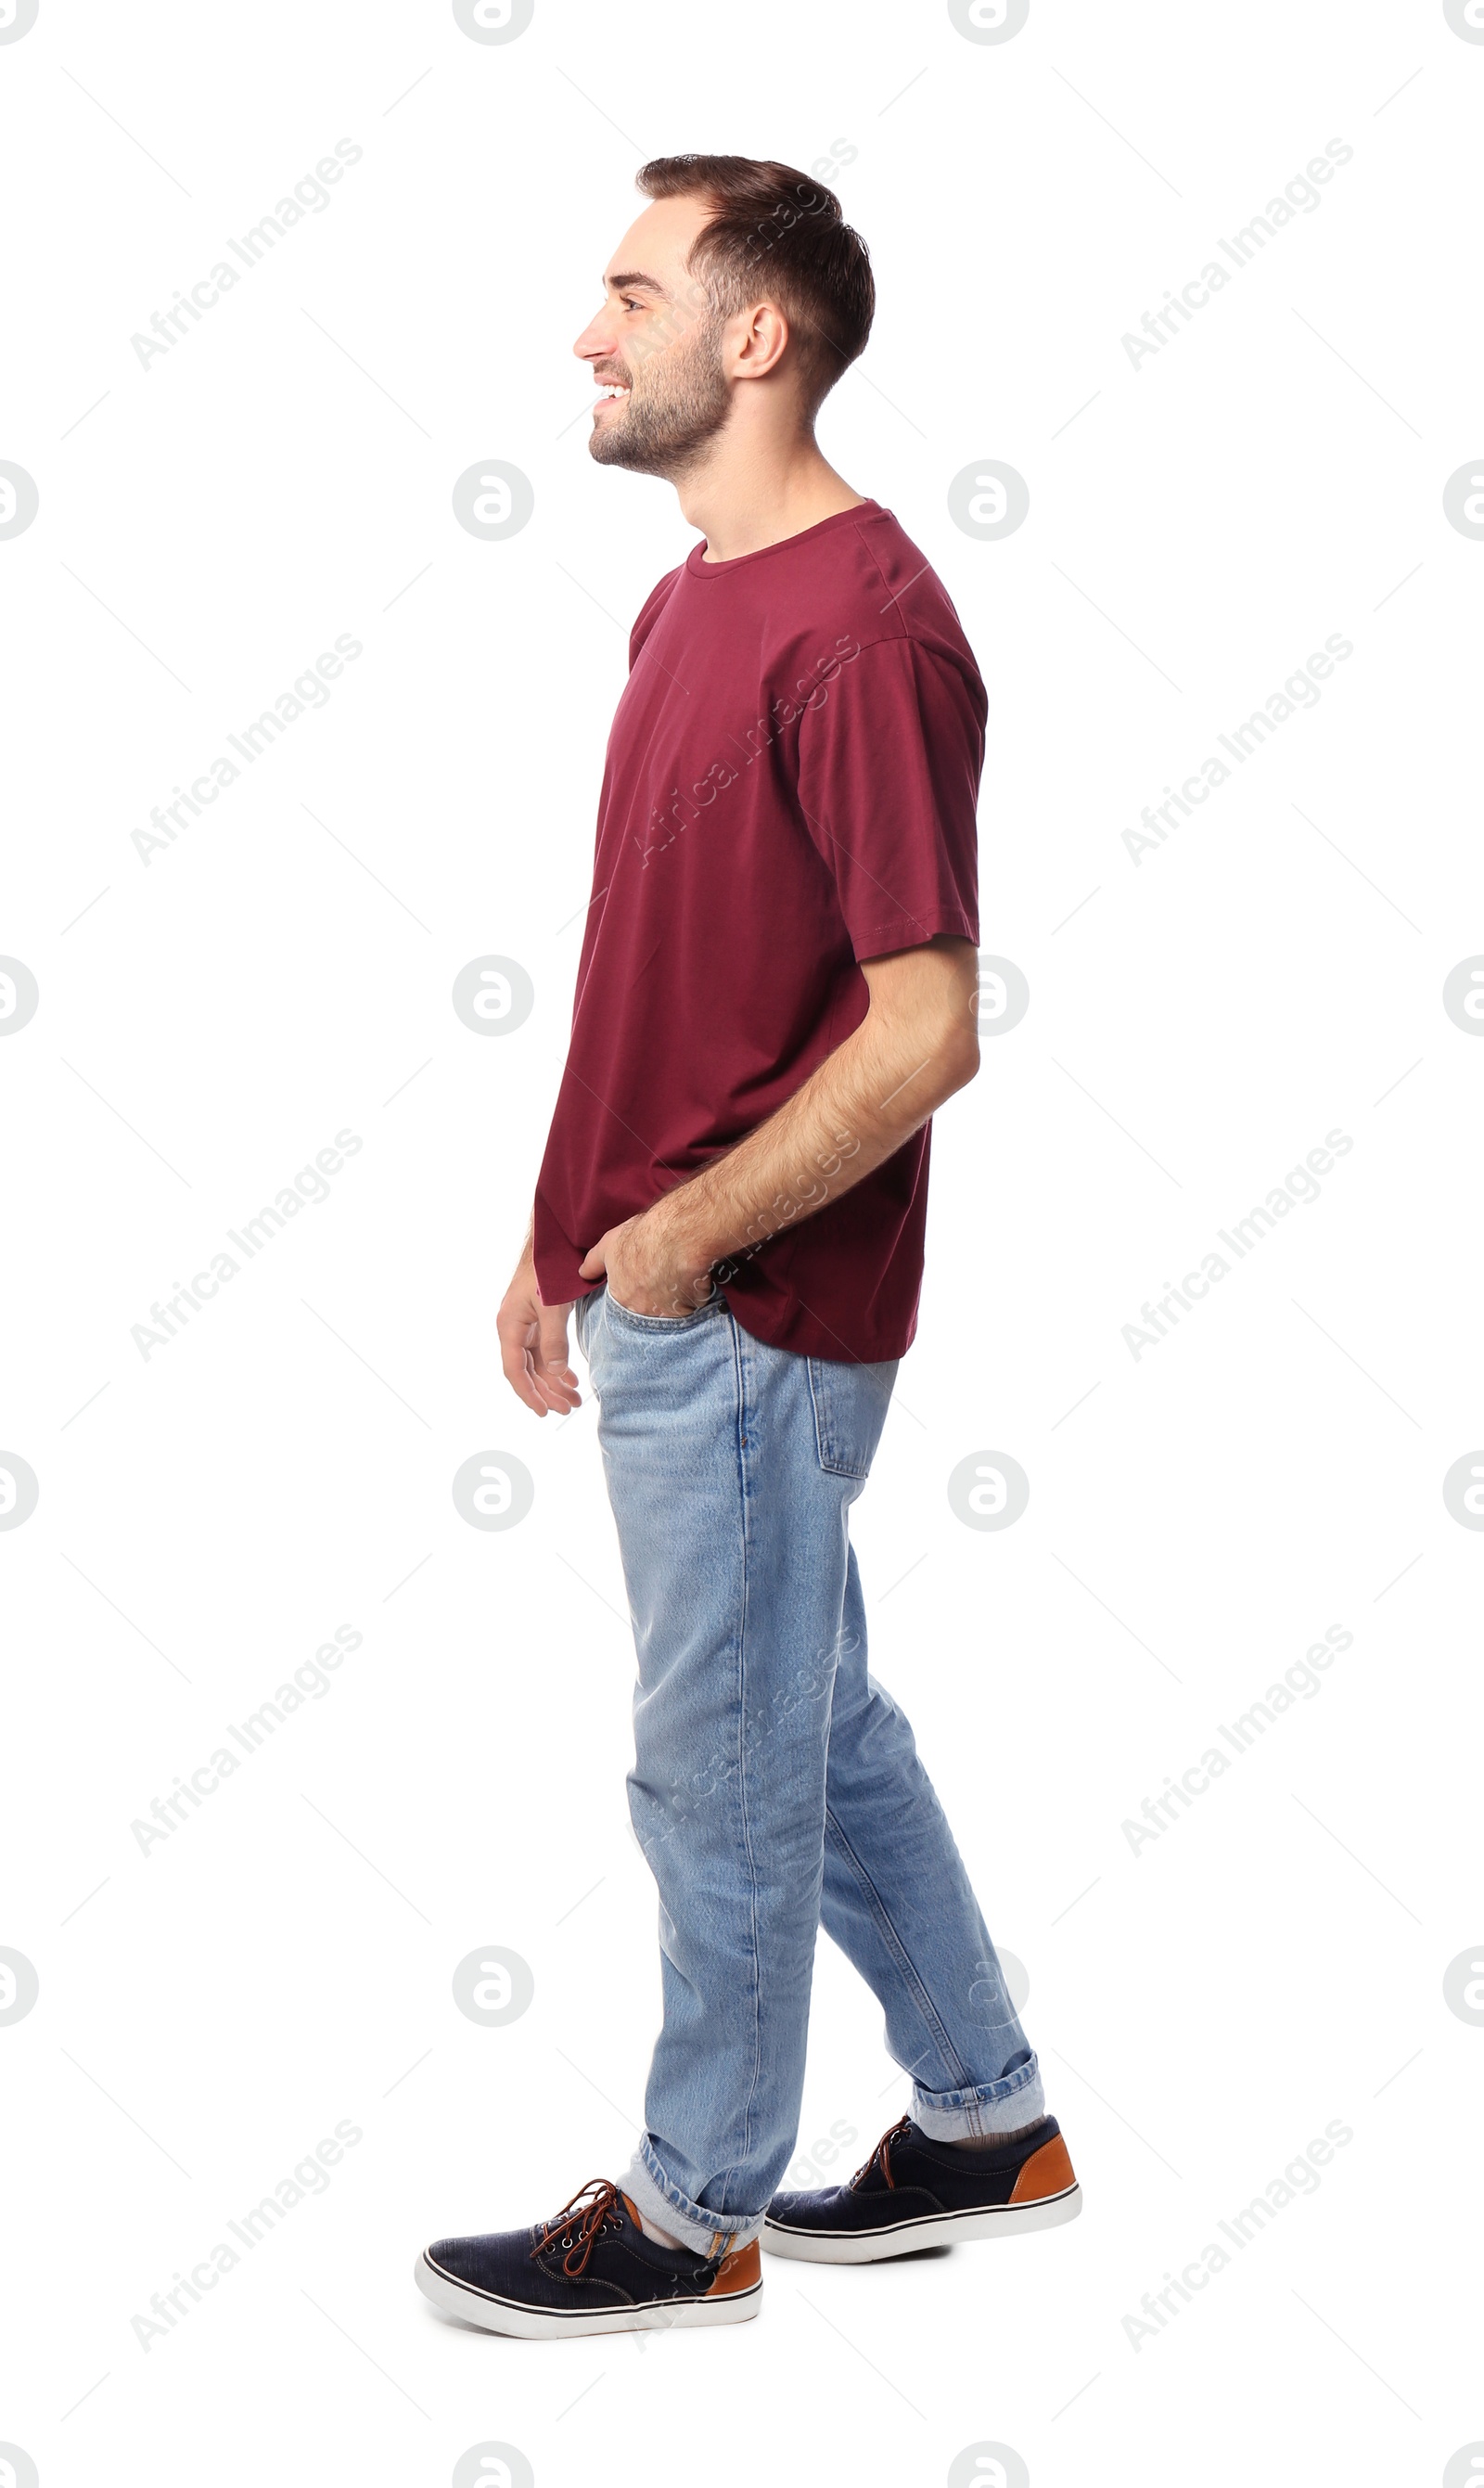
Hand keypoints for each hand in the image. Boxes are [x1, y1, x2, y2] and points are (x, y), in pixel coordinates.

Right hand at [498, 1239, 579, 1416]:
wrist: (552, 1241)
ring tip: (574, 1400)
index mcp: (509, 1326)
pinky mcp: (537, 1319)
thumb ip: (553, 1341)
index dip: (529, 1393)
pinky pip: (544, 1351)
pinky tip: (570, 1379)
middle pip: (527, 1371)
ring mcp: (525, 1324)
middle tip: (567, 1409)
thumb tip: (555, 1373)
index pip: (515, 1370)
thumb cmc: (546, 1269)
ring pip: (537, 1363)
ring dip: (554, 1382)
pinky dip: (557, 1366)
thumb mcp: (551, 1306)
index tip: (544, 1412)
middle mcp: (513, 1328)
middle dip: (546, 1392)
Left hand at [578, 1204, 715, 1318]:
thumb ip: (594, 1262)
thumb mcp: (610, 1244)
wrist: (677, 1235)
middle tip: (661, 1277)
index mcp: (621, 1296)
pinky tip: (693, 1279)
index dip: (635, 1290)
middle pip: (646, 1310)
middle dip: (653, 1298)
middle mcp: (642, 1310)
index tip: (643, 1279)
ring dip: (672, 1299)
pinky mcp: (690, 1310)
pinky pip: (691, 1308)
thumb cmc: (644, 1236)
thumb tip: (583, 1273)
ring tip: (678, 1276)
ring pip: (669, 1312)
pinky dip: (692, 1297)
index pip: (625, 1302)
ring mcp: (667, 1313)